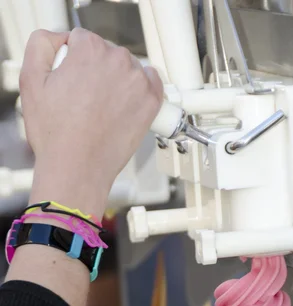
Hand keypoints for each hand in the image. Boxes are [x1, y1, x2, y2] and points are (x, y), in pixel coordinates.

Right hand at [20, 28, 162, 215]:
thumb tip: (60, 40)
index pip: (82, 40)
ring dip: (117, 81)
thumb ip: (41, 45)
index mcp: (90, 50)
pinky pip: (152, 83)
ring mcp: (137, 83)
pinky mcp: (151, 103)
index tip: (71, 81)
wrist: (78, 168)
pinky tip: (128, 103)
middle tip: (84, 98)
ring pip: (127, 69)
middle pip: (106, 53)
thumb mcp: (31, 81)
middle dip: (95, 71)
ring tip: (102, 108)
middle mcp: (118, 62)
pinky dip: (142, 89)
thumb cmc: (57, 135)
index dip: (72, 60)